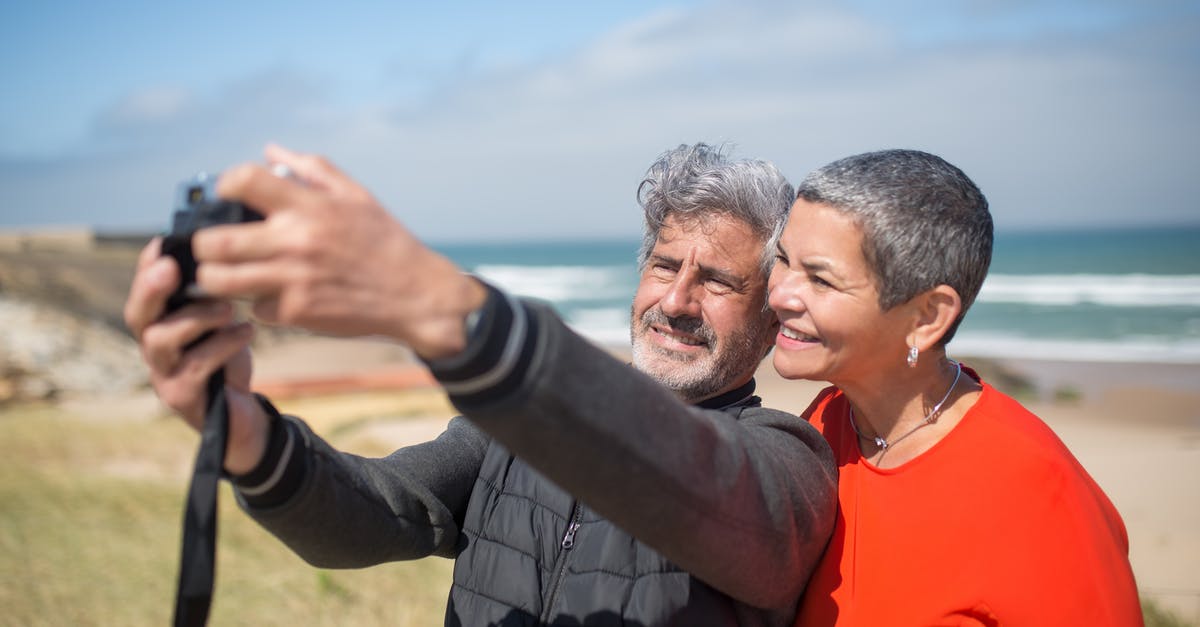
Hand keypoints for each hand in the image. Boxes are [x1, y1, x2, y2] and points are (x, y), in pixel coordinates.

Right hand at [124, 238, 269, 474]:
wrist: (244, 416)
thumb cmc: (229, 360)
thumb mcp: (222, 322)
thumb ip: (212, 294)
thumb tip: (220, 252)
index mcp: (160, 324)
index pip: (145, 292)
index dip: (148, 267)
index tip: (163, 242)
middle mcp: (154, 348)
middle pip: (137, 315)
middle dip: (151, 288)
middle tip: (172, 268)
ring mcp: (162, 374)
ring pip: (160, 339)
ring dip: (195, 317)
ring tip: (228, 307)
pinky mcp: (180, 396)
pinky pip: (195, 366)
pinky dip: (223, 344)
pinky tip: (247, 331)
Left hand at [191, 144, 485, 359]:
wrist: (417, 296)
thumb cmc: (386, 242)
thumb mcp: (357, 195)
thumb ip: (312, 169)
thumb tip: (270, 151)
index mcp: (309, 206)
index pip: (243, 181)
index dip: (224, 186)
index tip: (227, 197)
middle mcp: (296, 241)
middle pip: (214, 241)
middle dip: (205, 243)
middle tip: (213, 245)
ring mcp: (293, 279)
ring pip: (221, 280)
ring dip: (217, 278)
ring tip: (226, 274)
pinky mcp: (298, 312)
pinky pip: (254, 307)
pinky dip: (258, 303)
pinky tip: (273, 297)